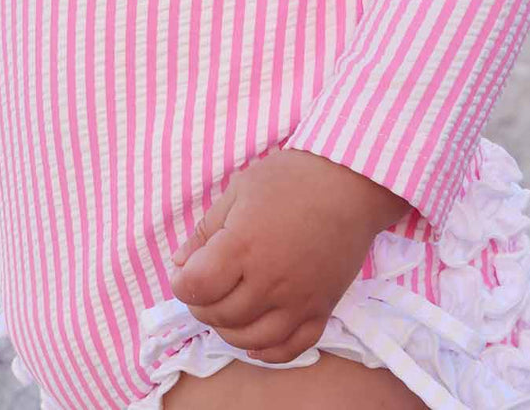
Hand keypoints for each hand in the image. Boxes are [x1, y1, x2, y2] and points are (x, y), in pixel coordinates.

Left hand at [167, 148, 408, 363]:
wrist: (350, 183)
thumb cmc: (291, 178)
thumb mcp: (239, 190)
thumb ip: (206, 230)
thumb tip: (179, 264)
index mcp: (243, 246)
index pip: (198, 287)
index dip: (181, 284)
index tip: (183, 273)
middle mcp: (269, 281)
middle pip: (220, 316)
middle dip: (201, 304)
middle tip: (203, 286)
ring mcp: (297, 301)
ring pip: (250, 339)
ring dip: (228, 330)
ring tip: (226, 308)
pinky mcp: (321, 310)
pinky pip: (290, 348)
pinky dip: (267, 351)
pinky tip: (255, 339)